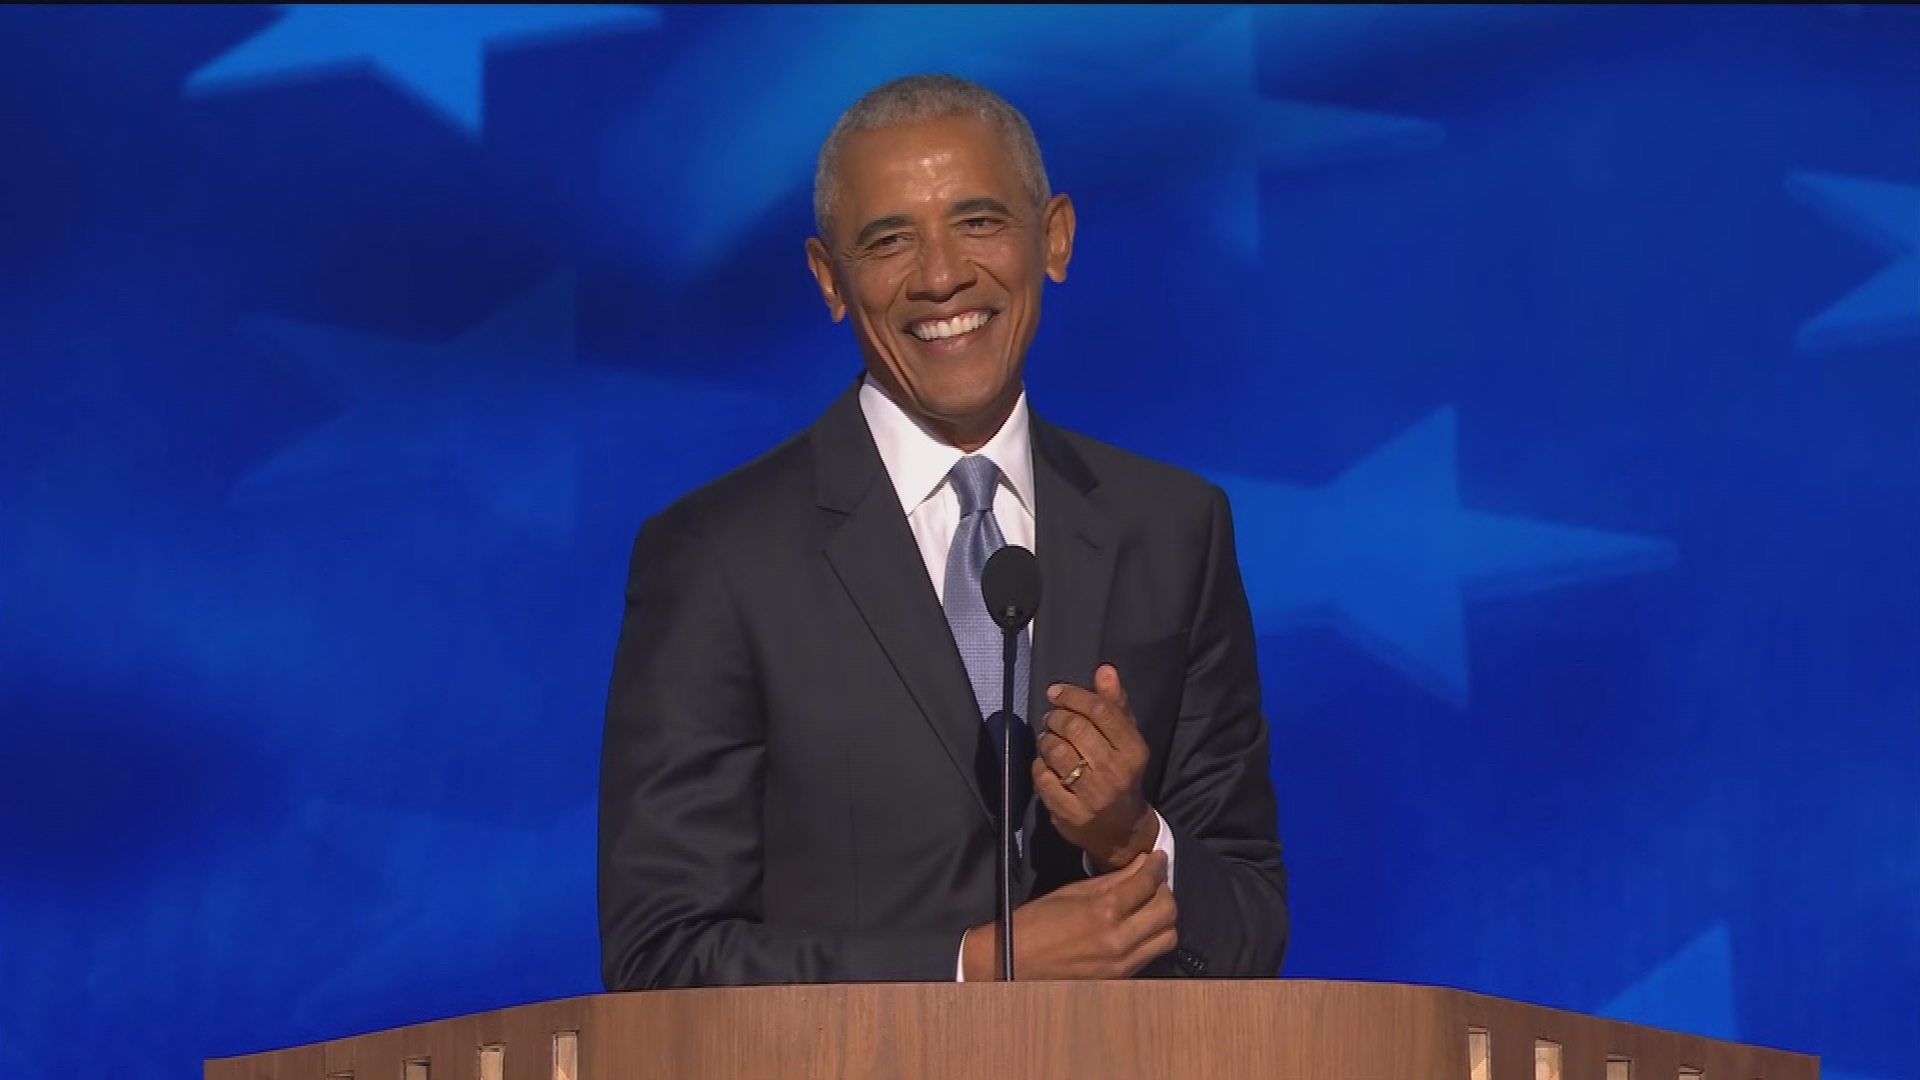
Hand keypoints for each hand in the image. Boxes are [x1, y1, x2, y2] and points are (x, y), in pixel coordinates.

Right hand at [962, 851, 1176, 979]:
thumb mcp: (1072, 891)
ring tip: (1148, 905)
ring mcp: (1123, 963)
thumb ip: (1112, 879)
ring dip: (1163, 917)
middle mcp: (1120, 939)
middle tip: (1153, 880)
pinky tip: (1138, 926)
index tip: (1158, 857)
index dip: (1157, 864)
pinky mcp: (1121, 978)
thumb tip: (1140, 863)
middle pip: (1168, 910)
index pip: (1148, 882)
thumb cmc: (1036, 923)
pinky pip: (1151, 954)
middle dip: (1164, 890)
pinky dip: (1151, 937)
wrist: (1014, 963)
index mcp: (1105, 911)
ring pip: (1167, 937)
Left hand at [1033, 664, 1158, 871]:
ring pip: (1056, 751)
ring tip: (1049, 740)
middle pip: (1075, 728)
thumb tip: (1105, 670)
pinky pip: (1043, 777)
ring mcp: (1092, 796)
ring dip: (1046, 740)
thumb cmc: (1122, 775)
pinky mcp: (1069, 813)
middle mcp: (1115, 772)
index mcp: (1133, 751)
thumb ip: (1115, 705)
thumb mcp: (1126, 740)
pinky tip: (1047, 765)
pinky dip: (1039, 766)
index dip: (1073, 696)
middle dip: (1056, 717)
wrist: (1123, 831)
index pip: (1100, 711)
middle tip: (1052, 719)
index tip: (1056, 693)